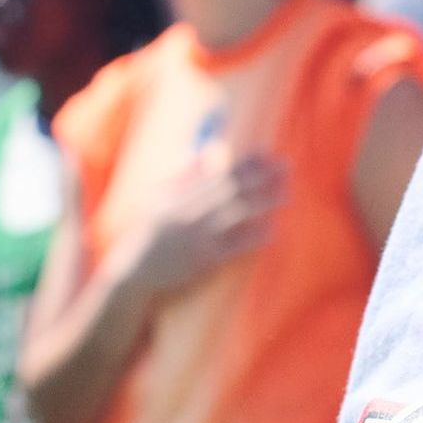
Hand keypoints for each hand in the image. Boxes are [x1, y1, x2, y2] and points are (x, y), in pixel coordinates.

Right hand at [124, 147, 286, 293]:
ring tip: (286, 194)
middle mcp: (188, 211)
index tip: (266, 154)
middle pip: (232, 188)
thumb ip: (186, 173)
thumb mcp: (159, 196)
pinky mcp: (204, 260)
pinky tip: (272, 230)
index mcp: (178, 193)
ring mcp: (197, 236)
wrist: (137, 271)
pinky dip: (255, 237)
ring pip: (237, 213)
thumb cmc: (151, 231)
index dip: (245, 162)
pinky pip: (236, 246)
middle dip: (262, 176)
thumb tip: (214, 150)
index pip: (219, 171)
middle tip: (286, 167)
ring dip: (264, 201)